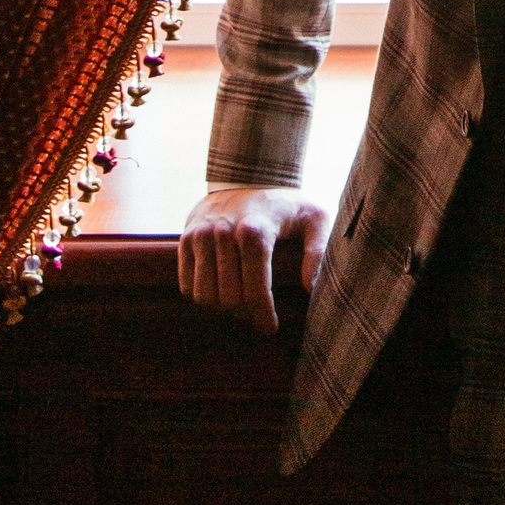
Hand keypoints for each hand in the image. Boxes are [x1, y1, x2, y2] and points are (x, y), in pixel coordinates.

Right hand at [178, 185, 329, 336]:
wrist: (248, 176)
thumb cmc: (285, 205)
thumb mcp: (315, 218)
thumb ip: (318, 250)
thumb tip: (311, 288)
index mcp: (256, 230)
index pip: (255, 289)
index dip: (263, 314)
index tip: (269, 329)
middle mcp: (224, 232)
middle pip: (229, 297)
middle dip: (245, 311)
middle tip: (256, 311)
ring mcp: (201, 235)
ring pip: (205, 295)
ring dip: (222, 306)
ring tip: (239, 301)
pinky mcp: (186, 238)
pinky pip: (186, 286)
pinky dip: (202, 296)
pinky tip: (220, 289)